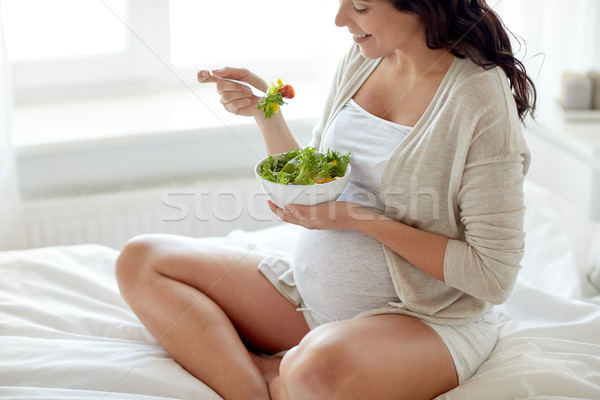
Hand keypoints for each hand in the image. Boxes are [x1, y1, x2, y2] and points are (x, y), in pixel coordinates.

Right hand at [197, 67, 267, 116]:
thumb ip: (229, 71)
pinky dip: (243, 101)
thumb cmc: (255, 85)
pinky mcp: (230, 109)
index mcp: (223, 79)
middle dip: (235, 86)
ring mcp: (225, 100)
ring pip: (225, 96)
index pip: (206, 77)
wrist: (266, 99)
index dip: (202, 75)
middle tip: (247, 87)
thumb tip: (214, 72)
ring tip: (249, 93)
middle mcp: (222, 90)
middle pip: (219, 86)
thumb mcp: (244, 73)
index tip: (205, 73)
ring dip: (240, 93)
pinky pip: (232, 104)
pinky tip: (248, 101)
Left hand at [267, 200, 382, 230]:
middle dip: (280, 208)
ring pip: (299, 214)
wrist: (360, 219)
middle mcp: (311, 223)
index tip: (268, 200)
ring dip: (290, 206)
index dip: (275, 210)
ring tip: (286, 195)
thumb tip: (286, 208)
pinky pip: (308, 211)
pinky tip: (305, 197)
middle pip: (291, 216)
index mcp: (308, 223)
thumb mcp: (321, 211)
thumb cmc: (341, 214)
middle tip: (274, 196)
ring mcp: (319, 220)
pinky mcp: (325, 215)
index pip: (286, 217)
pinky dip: (301, 204)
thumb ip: (304, 211)